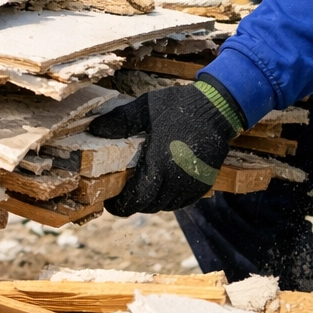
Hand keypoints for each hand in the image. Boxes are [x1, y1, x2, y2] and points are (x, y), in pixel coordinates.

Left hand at [89, 76, 244, 214]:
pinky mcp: (204, 182)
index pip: (136, 199)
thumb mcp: (145, 108)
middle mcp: (176, 180)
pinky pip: (182, 201)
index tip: (110, 204)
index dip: (121, 206)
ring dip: (151, 201)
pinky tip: (162, 186)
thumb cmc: (178, 106)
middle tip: (123, 193)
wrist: (217, 108)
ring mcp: (192, 183)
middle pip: (150, 205)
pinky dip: (169, 199)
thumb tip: (95, 129)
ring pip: (166, 205)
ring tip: (140, 189)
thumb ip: (120, 121)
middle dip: (134, 203)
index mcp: (159, 164)